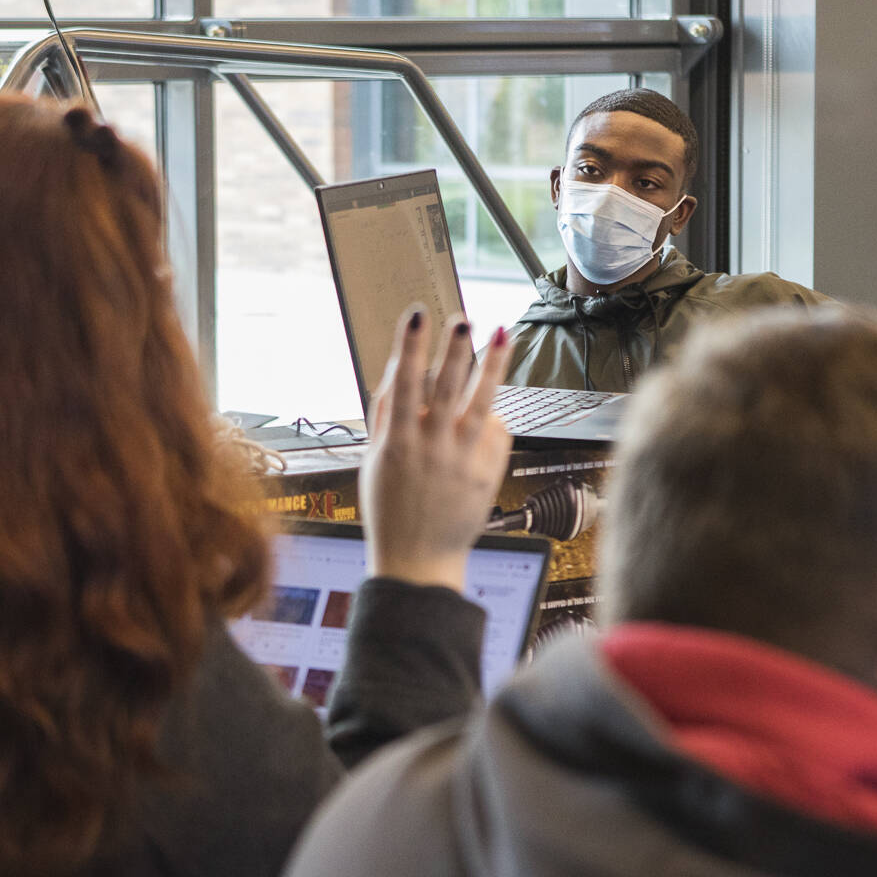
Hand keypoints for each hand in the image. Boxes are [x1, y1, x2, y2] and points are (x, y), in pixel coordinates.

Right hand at [360, 306, 513, 591]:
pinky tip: (484, 412)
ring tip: (502, 333)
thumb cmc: (389, 508)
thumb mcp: (374, 461)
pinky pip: (495, 432)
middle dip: (455, 351)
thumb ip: (384, 415)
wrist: (418, 561)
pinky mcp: (488, 475)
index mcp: (398, 445)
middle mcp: (432, 450)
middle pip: (447, 390)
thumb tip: (395, 369)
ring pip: (482, 404)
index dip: (410, 348)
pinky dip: (490, 417)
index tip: (417, 315)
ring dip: (493, 366)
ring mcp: (463, 463)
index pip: (404, 386)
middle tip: (464, 320)